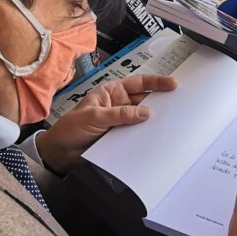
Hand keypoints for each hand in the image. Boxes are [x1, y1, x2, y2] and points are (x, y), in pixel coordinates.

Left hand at [36, 73, 176, 174]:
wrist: (59, 152)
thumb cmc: (69, 128)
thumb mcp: (94, 117)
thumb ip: (120, 114)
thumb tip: (144, 112)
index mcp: (111, 92)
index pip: (138, 83)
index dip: (156, 82)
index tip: (171, 84)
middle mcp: (118, 104)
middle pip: (144, 100)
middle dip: (159, 101)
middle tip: (176, 104)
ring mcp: (120, 121)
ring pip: (142, 118)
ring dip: (152, 121)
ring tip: (168, 122)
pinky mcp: (120, 136)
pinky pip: (136, 133)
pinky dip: (144, 135)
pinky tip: (153, 137)